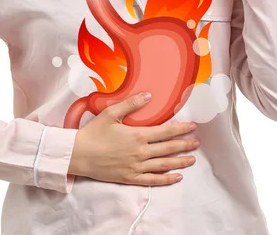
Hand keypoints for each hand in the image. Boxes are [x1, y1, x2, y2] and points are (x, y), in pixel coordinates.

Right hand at [68, 92, 199, 185]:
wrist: (79, 155)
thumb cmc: (94, 132)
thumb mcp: (111, 113)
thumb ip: (131, 104)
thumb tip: (149, 95)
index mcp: (138, 135)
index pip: (166, 132)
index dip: (181, 129)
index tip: (193, 127)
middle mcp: (140, 153)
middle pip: (168, 149)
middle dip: (184, 145)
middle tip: (197, 143)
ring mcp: (136, 167)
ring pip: (164, 165)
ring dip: (180, 162)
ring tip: (192, 159)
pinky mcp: (130, 178)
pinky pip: (153, 180)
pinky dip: (166, 179)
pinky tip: (176, 177)